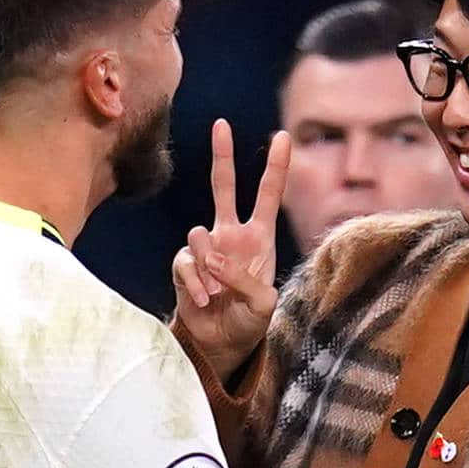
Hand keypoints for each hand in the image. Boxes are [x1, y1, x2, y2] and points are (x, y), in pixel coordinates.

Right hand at [171, 119, 290, 381]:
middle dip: (222, 155)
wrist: (220, 343)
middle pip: (223, 186)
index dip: (276, 166)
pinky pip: (185, 263)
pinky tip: (205, 301)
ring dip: (210, 266)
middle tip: (220, 124)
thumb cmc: (249, 321)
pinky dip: (196, 284)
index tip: (283, 136)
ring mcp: (206, 248)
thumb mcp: (262, 304)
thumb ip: (243, 279)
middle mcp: (231, 234)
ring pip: (199, 234)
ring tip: (217, 293)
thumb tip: (213, 257)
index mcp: (259, 237)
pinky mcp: (184, 265)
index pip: (268, 194)